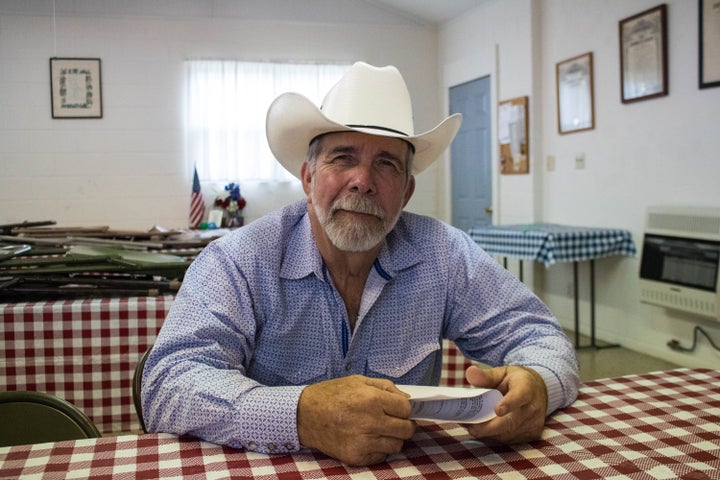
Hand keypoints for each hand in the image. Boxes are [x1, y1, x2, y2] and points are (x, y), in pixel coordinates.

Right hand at [297, 375, 415, 465]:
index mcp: (372, 399)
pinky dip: (378, 449)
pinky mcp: (356, 457)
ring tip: (378, 430)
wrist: (305, 415)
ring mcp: (363, 442)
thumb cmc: (332, 394)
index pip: (406, 409)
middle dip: (403, 425)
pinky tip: (367, 439)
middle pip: (406, 430)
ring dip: (392, 438)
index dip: (405, 409)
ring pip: (397, 445)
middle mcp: (370, 422)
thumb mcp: (359, 381)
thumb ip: (386, 388)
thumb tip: (407, 400)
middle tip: (393, 421)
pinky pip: (381, 456)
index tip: (398, 410)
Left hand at [463, 365, 547, 443]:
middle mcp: (533, 407)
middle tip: (470, 427)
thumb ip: (486, 375)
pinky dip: (495, 436)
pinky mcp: (532, 435)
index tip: (497, 410)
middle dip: (489, 427)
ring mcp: (534, 423)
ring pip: (507, 434)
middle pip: (511, 422)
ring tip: (472, 426)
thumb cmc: (515, 381)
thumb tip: (469, 373)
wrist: (538, 390)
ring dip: (488, 433)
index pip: (520, 396)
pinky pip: (509, 439)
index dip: (509, 404)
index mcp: (526, 387)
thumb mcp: (502, 373)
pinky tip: (485, 430)